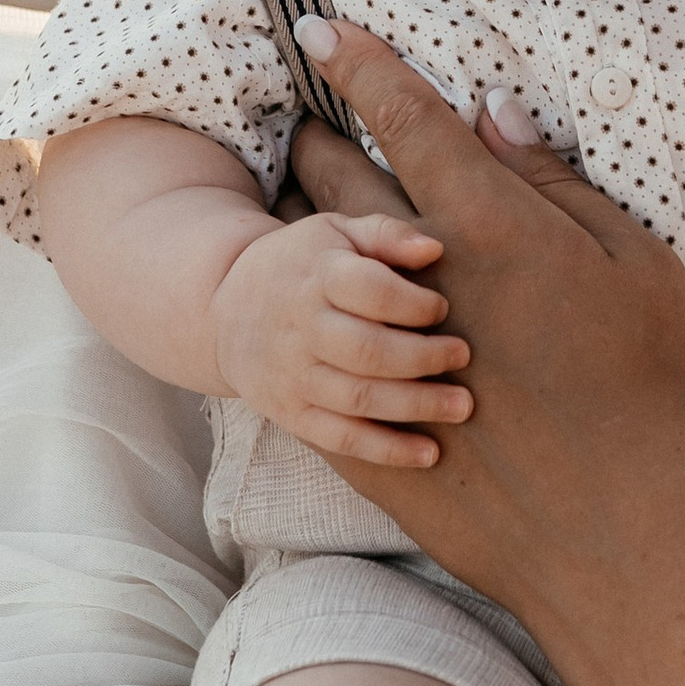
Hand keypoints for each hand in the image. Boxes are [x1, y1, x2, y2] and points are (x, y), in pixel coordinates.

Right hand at [211, 208, 471, 469]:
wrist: (221, 311)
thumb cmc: (299, 265)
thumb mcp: (334, 232)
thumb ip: (385, 235)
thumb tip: (435, 249)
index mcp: (315, 276)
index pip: (371, 292)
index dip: (414, 304)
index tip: (441, 308)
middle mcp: (301, 328)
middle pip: (368, 351)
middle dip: (423, 358)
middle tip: (462, 355)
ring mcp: (293, 376)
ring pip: (359, 398)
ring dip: (416, 406)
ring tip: (462, 405)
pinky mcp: (290, 413)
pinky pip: (341, 438)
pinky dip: (387, 450)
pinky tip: (429, 453)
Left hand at [274, 25, 684, 685]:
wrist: (629, 539)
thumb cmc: (654, 395)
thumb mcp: (636, 267)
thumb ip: (557, 185)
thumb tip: (496, 116)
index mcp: (490, 230)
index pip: (406, 121)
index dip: (360, 66)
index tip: (319, 27)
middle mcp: (423, 283)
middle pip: (339, 184)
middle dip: (314, 138)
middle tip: (304, 119)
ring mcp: (386, 357)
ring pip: (313, 264)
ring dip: (301, 224)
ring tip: (295, 204)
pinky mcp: (367, 427)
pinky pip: (314, 353)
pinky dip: (307, 316)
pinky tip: (309, 310)